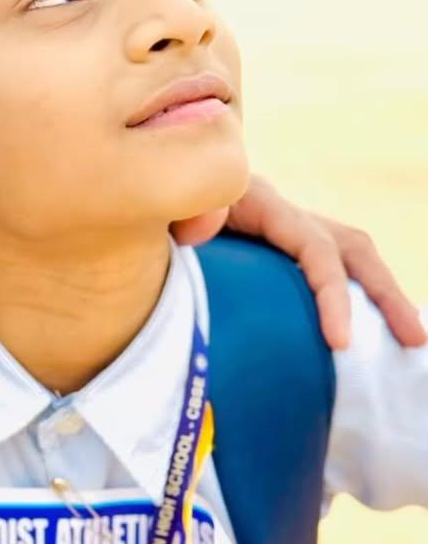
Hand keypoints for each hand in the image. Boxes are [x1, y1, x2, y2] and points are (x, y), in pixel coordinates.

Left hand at [171, 174, 425, 351]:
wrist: (142, 200)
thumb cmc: (146, 213)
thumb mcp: (158, 210)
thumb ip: (179, 215)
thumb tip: (199, 228)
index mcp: (258, 203)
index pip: (313, 247)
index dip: (332, 292)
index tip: (340, 343)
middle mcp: (282, 214)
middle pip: (350, 248)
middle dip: (385, 295)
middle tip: (413, 340)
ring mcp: (286, 233)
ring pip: (350, 259)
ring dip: (382, 296)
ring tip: (412, 340)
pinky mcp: (281, 254)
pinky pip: (326, 273)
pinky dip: (351, 300)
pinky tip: (365, 340)